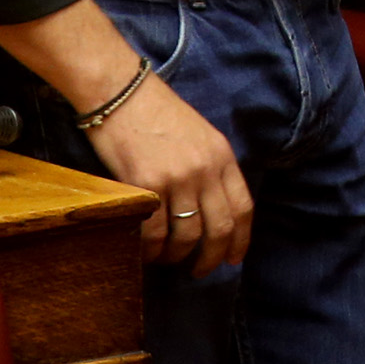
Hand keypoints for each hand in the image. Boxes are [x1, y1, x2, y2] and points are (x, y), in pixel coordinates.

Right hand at [89, 70, 254, 272]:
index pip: (243, 208)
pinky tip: (145, 253)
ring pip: (186, 235)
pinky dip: (150, 250)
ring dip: (177, 256)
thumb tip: (211, 209)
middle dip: (211, 256)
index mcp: (223, 156)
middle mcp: (206, 170)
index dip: (241, 239)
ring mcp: (177, 178)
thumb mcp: (200, 136)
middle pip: (219, 228)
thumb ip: (211, 168)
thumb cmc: (157, 113)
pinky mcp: (145, 185)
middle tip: (200, 271)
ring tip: (166, 260)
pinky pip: (153, 232)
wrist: (121, 92)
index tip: (233, 258)